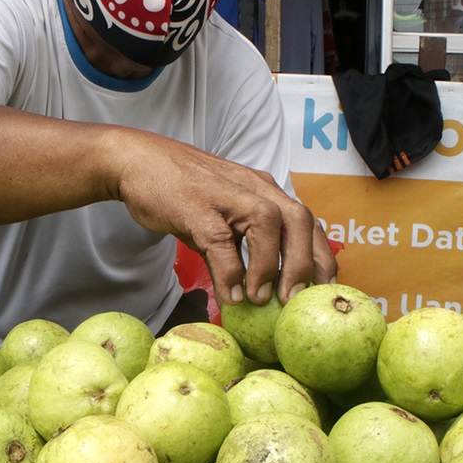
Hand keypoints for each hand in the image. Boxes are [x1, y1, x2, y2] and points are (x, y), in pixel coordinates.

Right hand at [109, 134, 337, 306]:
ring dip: (270, 265)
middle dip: (305, 263)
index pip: (307, 222)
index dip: (322, 257)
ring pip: (267, 223)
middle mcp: (254, 188)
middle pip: (299, 219)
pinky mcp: (197, 207)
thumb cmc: (182, 193)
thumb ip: (239, 250)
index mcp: (264, 191)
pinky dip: (230, 272)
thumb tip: (251, 295)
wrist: (138, 162)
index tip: (325, 289)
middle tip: (295, 299)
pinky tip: (232, 296)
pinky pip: (221, 241)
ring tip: (263, 299)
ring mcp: (226, 195)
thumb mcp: (220, 220)